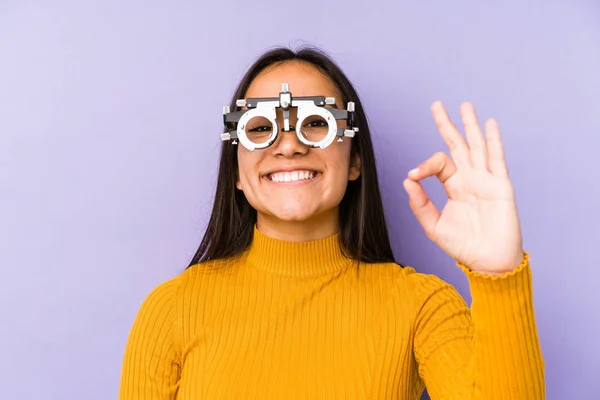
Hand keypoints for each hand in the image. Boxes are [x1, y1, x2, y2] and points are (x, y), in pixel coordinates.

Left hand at [403, 101, 523, 274]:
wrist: (487, 262)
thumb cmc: (463, 246)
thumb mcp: (434, 226)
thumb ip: (420, 204)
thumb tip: (407, 180)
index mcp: (454, 186)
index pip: (438, 163)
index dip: (424, 166)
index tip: (413, 176)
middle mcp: (470, 179)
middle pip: (457, 145)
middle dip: (447, 125)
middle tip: (436, 105)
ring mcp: (486, 180)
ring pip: (477, 145)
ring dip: (470, 125)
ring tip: (464, 105)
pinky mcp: (500, 186)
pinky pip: (497, 159)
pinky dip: (493, 140)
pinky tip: (489, 124)